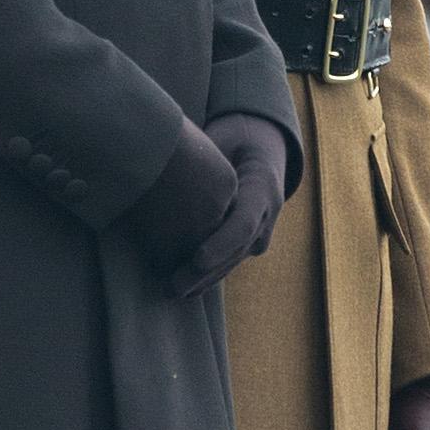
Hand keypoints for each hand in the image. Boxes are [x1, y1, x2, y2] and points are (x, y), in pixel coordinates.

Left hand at [170, 109, 288, 300]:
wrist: (258, 145)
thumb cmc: (232, 137)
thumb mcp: (220, 140)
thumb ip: (202, 161)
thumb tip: (161, 169)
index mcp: (263, 183)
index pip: (244, 221)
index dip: (221, 242)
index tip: (197, 259)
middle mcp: (268, 211)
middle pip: (237, 249)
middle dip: (206, 271)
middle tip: (174, 285)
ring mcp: (262, 228)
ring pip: (234, 260)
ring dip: (205, 280)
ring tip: (173, 291)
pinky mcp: (251, 240)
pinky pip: (230, 261)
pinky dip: (208, 276)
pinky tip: (187, 291)